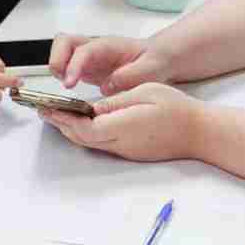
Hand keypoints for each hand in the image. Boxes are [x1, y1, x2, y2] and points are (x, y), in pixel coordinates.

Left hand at [37, 83, 202, 162]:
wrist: (200, 133)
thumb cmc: (177, 109)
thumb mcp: (145, 92)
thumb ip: (116, 101)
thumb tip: (91, 107)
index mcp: (124, 127)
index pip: (84, 127)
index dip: (64, 118)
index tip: (49, 107)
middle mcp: (122, 143)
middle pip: (82, 138)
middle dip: (60, 124)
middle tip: (43, 110)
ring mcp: (126, 150)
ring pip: (90, 143)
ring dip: (71, 130)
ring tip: (56, 116)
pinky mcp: (131, 152)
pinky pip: (101, 144)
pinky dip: (85, 134)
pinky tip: (81, 123)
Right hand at [50, 33, 168, 91]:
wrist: (157, 58)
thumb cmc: (154, 60)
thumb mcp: (151, 68)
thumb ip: (132, 75)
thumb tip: (108, 84)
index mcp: (109, 46)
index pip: (84, 51)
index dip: (73, 65)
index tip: (69, 83)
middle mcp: (94, 48)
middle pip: (64, 41)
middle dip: (56, 59)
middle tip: (62, 81)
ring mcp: (88, 57)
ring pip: (61, 52)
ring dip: (56, 67)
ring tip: (66, 86)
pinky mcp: (86, 68)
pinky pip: (65, 66)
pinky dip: (61, 76)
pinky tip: (70, 90)